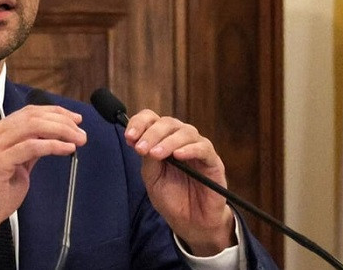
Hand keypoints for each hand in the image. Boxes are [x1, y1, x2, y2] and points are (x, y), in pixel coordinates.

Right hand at [0, 104, 86, 257]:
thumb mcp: (15, 168)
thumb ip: (29, 152)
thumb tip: (50, 139)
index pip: (27, 113)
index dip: (53, 112)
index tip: (74, 119)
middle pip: (32, 115)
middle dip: (61, 119)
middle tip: (81, 130)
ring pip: (33, 126)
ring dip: (61, 130)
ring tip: (79, 139)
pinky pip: (30, 147)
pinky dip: (53, 145)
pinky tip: (67, 149)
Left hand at [124, 109, 234, 255]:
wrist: (191, 222)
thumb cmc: (171, 198)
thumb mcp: (152, 179)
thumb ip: (147, 160)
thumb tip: (140, 140)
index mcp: (163, 140)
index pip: (152, 120)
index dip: (139, 123)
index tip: (129, 137)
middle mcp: (180, 140)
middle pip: (167, 122)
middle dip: (151, 133)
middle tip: (141, 148)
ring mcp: (197, 149)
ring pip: (185, 131)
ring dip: (168, 141)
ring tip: (156, 154)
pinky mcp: (213, 161)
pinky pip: (204, 148)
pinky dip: (190, 149)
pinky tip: (178, 156)